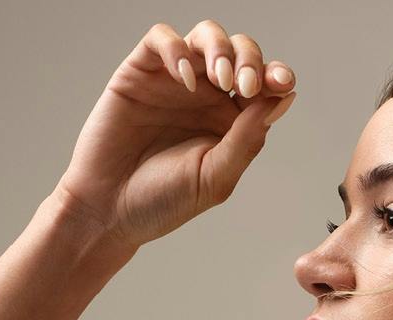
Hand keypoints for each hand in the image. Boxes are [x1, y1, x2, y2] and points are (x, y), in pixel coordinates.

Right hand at [53, 19, 296, 250]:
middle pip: (240, 51)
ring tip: (220, 78)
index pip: (262, 84)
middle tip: (243, 86)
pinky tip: (184, 78)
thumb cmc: (162, 201)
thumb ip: (248, 138)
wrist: (109, 210)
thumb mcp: (215, 176)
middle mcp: (205, 95)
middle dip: (250, 59)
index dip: (276, 75)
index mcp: (230, 121)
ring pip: (206, 35)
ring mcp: (174, 80)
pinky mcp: (140, 71)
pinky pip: (162, 38)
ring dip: (220, 48)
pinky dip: (177, 49)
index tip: (282, 83)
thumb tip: (284, 97)